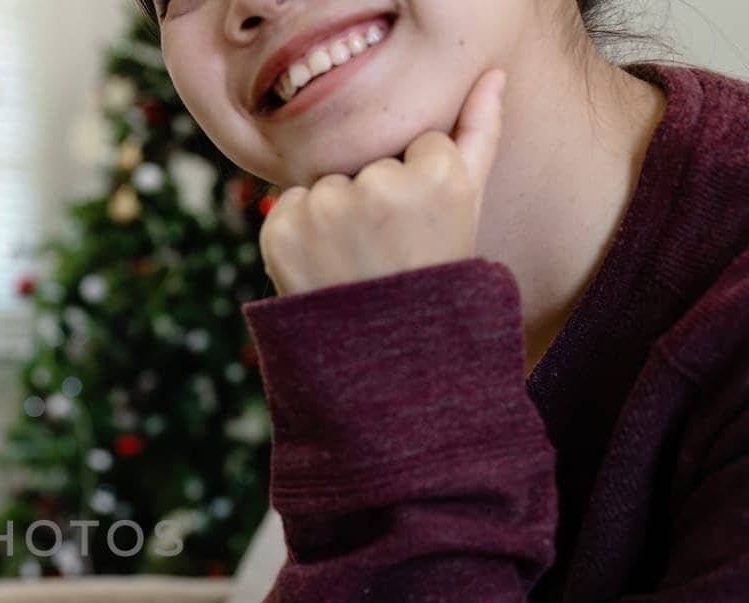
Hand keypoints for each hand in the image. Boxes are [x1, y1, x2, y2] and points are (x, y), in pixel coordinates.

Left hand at [259, 69, 507, 295]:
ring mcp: (326, 210)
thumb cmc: (432, 274)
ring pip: (329, 184)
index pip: (417, 143)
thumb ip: (480, 133)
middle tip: (385, 249)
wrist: (384, 354)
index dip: (417, 185)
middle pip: (369, 160)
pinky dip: (300, 232)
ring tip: (354, 261)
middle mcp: (378, 186)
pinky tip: (323, 267)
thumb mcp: (468, 206)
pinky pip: (291, 206)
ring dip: (335, 214)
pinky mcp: (281, 230)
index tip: (421, 226)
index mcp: (436, 176)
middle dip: (373, 197)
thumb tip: (493, 74)